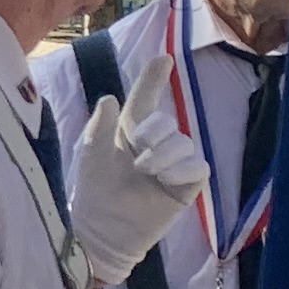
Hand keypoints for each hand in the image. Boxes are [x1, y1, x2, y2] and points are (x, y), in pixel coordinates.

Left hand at [66, 84, 210, 288]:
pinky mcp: (187, 185)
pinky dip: (182, 169)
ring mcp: (174, 164)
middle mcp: (155, 144)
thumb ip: (100, 127)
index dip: (154, 78)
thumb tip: (110, 98)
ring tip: (146, 173)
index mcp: (130, 132)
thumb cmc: (95, 191)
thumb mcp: (92, 156)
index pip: (146, 100)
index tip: (163, 58)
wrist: (104, 230)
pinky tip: (165, 179)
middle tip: (136, 154)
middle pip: (166, 122)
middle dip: (153, 132)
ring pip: (183, 143)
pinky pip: (197, 167)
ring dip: (163, 155)